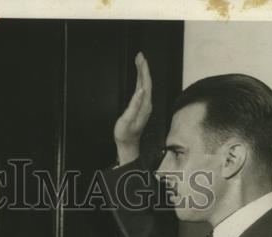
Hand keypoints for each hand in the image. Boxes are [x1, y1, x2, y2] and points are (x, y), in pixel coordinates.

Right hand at [113, 52, 152, 166]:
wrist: (127, 145)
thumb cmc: (125, 134)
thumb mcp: (127, 120)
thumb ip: (134, 105)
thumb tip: (140, 90)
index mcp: (144, 105)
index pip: (145, 84)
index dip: (144, 70)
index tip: (140, 59)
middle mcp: (147, 104)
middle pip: (146, 82)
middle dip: (143, 68)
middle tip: (139, 55)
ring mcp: (145, 105)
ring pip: (144, 85)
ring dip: (142, 72)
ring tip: (139, 61)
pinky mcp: (141, 107)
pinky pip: (142, 89)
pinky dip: (140, 80)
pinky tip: (138, 77)